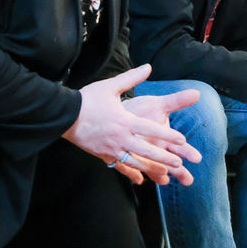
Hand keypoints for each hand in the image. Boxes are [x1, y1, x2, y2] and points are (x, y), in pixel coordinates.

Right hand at [63, 64, 202, 184]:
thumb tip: (148, 67)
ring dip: (151, 168)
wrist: (63, 116)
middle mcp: (120, 137)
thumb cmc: (87, 99)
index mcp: (125, 121)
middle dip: (164, 158)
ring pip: (135, 162)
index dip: (168, 135)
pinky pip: (119, 167)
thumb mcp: (110, 86)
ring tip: (165, 172)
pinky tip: (140, 180)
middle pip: (146, 150)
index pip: (151, 129)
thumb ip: (132, 78)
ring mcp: (111, 148)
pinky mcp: (102, 155)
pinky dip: (131, 174)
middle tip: (179, 163)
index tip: (182, 140)